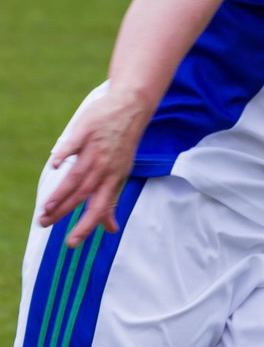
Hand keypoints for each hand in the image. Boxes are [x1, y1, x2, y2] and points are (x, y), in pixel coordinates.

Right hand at [39, 90, 148, 246]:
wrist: (131, 109)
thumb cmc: (121, 147)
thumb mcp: (121, 175)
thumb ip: (110, 202)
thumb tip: (111, 230)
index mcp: (113, 179)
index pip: (100, 208)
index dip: (86, 226)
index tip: (70, 244)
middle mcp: (105, 167)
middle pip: (83, 193)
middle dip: (64, 211)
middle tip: (44, 223)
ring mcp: (96, 149)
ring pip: (78, 174)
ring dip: (62, 191)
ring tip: (46, 207)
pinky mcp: (87, 131)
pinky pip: (74, 145)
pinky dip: (64, 154)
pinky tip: (55, 165)